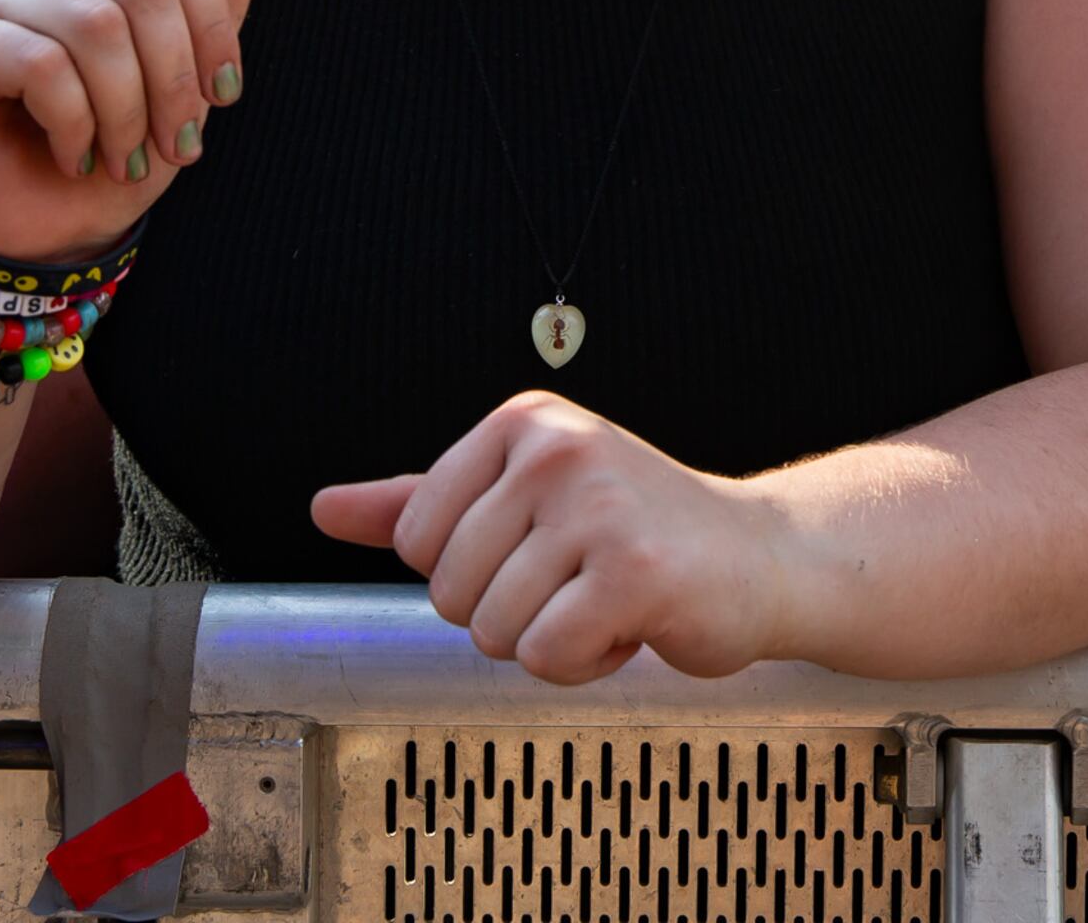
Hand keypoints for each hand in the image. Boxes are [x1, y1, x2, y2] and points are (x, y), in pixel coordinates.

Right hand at [0, 0, 254, 262]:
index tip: (224, 96)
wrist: (35, 229)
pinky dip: (75, 124)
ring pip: (93, 25)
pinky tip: (73, 157)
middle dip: (175, 78)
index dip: (214, 25)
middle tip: (178, 144)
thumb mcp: (184, 66)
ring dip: (127, 110)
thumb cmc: (110, 141)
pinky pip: (39, 65)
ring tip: (125, 160)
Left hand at [311, 392, 791, 682]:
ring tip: (607, 600)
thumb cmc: (639, 532)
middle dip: (508, 611)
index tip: (537, 550)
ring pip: (492, 631)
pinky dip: (583, 664)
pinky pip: (543, 657)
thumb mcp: (523, 498)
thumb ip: (419, 503)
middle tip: (580, 581)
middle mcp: (558, 451)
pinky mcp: (634, 572)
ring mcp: (598, 508)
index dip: (469, 571)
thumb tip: (326, 509)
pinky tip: (631, 625)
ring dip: (549, 641)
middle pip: (448, 591)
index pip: (414, 537)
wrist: (761, 558)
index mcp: (523, 423)